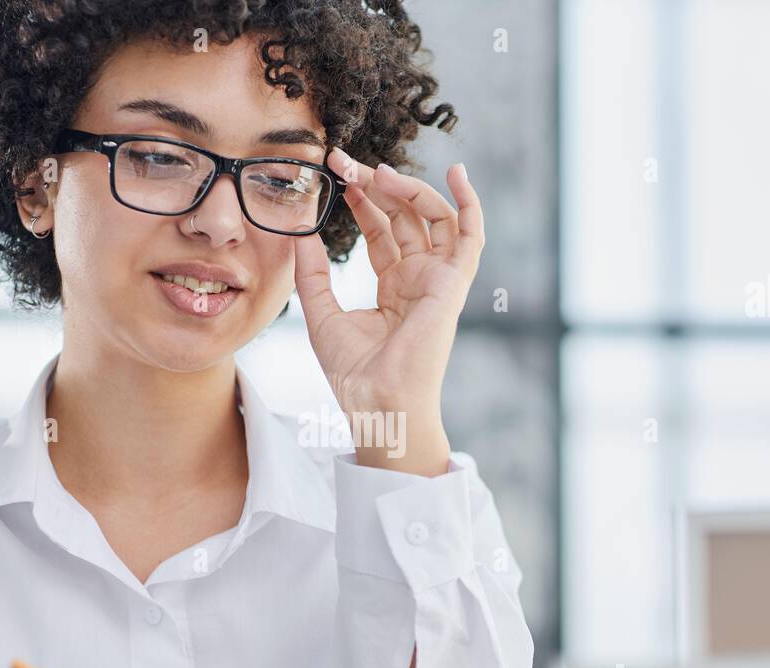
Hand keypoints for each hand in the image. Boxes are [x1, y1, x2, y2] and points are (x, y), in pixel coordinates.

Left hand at [292, 147, 485, 475]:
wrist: (377, 402)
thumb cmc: (354, 373)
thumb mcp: (321, 312)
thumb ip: (312, 271)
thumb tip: (299, 230)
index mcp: (393, 287)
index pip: (381, 229)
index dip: (360, 198)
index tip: (335, 174)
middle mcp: (419, 279)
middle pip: (403, 216)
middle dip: (375, 185)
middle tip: (344, 163)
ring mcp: (438, 280)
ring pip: (432, 218)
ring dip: (408, 189)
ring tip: (377, 172)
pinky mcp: (452, 284)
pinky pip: (470, 236)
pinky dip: (469, 204)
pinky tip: (457, 172)